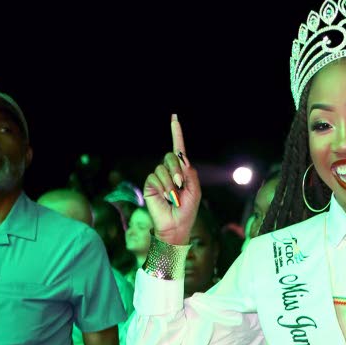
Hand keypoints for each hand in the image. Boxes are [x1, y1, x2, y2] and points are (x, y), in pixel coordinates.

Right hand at [143, 114, 201, 244]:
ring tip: (174, 197)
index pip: (178, 149)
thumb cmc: (187, 211)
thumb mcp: (195, 190)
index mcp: (182, 171)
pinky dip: (163, 187)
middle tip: (180, 185)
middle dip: (177, 169)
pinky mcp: (150, 184)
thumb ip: (190, 172)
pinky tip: (166, 198)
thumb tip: (181, 156)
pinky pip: (155, 177)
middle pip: (171, 156)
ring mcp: (158, 177)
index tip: (174, 117)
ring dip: (171, 183)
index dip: (176, 133)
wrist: (176, 226)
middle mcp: (169, 171)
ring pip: (163, 167)